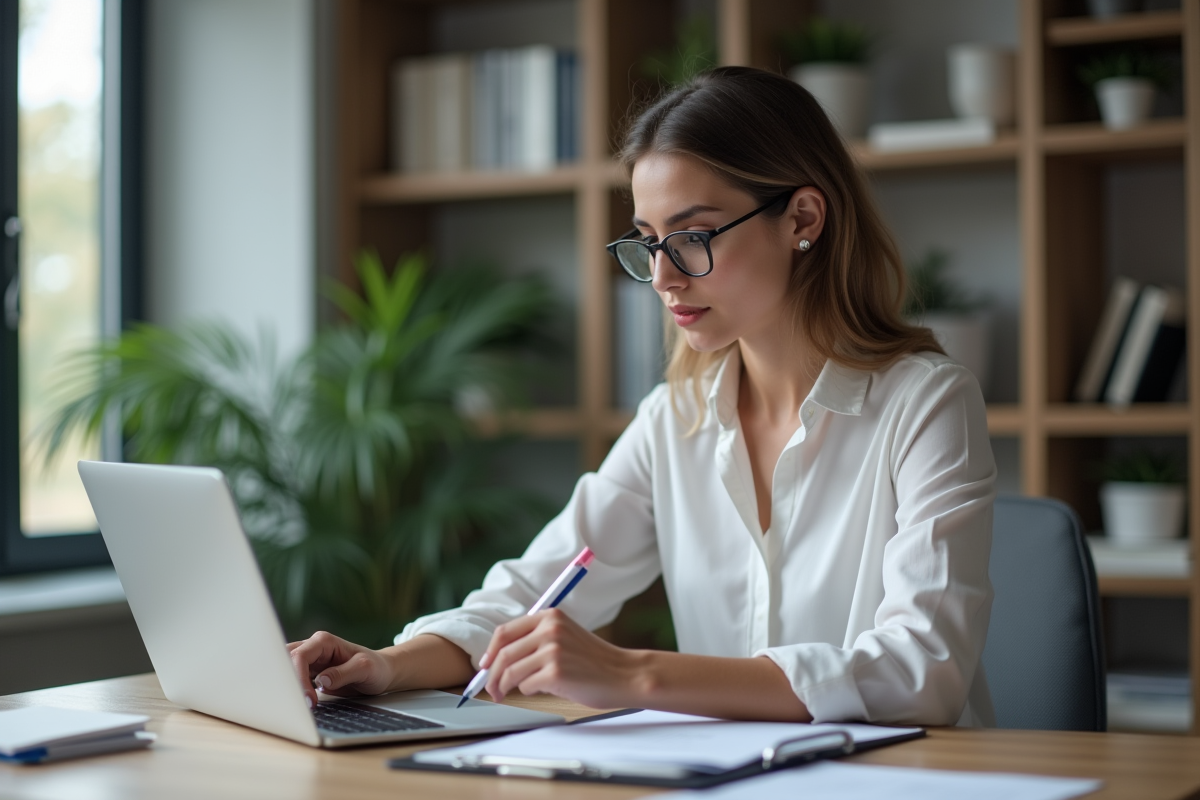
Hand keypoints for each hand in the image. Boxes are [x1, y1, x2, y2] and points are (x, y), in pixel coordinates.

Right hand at [287, 631, 394, 707]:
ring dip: (286, 687)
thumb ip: (343, 673)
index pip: (300, 657)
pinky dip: (290, 691)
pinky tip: (296, 704)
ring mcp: (309, 661)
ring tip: (295, 705)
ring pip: (284, 669)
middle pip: (285, 661)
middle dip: (286, 682)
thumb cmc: (375, 667)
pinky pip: (292, 680)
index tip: (308, 700)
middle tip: (295, 704)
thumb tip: (321, 681)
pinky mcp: (308, 673)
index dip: (299, 678)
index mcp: (324, 642)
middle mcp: (313, 648)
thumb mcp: (365, 668)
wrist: (381, 672)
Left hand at [481, 609, 644, 708]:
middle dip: (491, 674)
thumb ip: (537, 639)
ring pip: (511, 671)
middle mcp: (550, 630)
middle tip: (490, 688)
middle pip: (503, 653)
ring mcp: (553, 651)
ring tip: (505, 695)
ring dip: (504, 687)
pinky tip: (539, 691)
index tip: (485, 665)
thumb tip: (499, 658)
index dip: (490, 651)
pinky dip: (527, 692)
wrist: (624, 674)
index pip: (505, 631)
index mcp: (550, 617)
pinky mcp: (555, 673)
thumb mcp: (566, 637)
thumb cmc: (595, 661)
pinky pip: (526, 686)